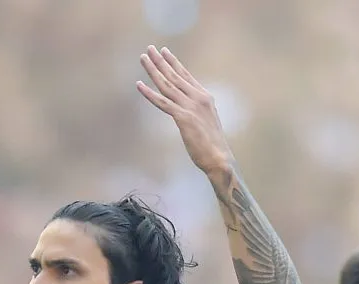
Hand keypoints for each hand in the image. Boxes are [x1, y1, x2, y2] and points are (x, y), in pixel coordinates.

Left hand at [137, 46, 233, 174]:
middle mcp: (199, 99)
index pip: (186, 76)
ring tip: (143, 58)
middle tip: (149, 49)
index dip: (174, 63)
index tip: (164, 52)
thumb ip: (197, 112)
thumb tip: (188, 112)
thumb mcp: (207, 122)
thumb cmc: (213, 146)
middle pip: (175, 76)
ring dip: (153, 70)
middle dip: (161, 61)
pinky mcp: (183, 118)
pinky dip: (149, 93)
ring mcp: (191, 107)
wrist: (220, 159)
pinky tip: (139, 85)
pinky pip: (162, 103)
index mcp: (205, 98)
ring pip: (167, 85)